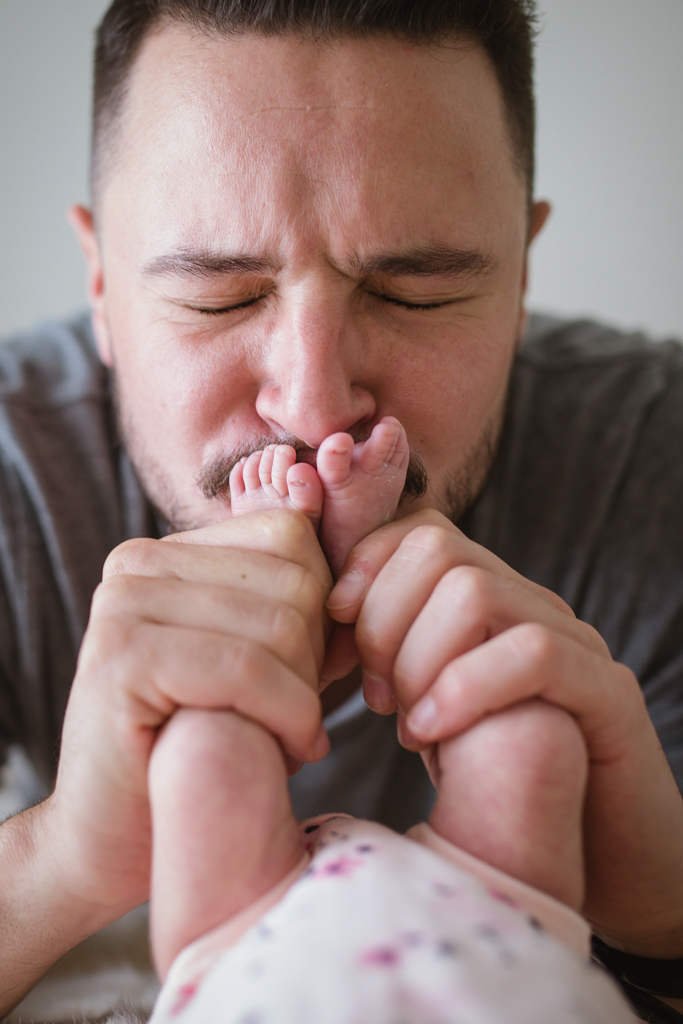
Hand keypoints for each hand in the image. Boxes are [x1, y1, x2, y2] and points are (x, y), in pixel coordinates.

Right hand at [45, 510, 331, 925]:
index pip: (291, 536)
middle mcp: (137, 563)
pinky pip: (248, 669)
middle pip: (295, 578)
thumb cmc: (203, 747)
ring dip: (307, 697)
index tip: (309, 674)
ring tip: (290, 739)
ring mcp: (122, 605)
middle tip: (299, 716)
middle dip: (317, 657)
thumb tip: (368, 558)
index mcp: (168, 552)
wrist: (121, 840)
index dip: (322, 609)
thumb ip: (300, 608)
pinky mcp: (122, 659)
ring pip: (281, 624)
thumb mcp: (261, 662)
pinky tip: (291, 753)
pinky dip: (289, 715)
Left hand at [327, 509, 682, 955]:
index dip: (364, 565)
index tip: (335, 624)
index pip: (420, 529)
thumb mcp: (426, 705)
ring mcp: (574, 640)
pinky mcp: (606, 692)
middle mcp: (531, 604)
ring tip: (403, 723)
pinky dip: (464, 689)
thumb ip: (386, 659)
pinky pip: (532, 654)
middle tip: (371, 692)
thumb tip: (317, 628)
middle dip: (381, 617)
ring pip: (474, 592)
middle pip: (437, 547)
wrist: (598, 848)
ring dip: (416, 659)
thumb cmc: (496, 778)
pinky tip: (430, 737)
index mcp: (488, 598)